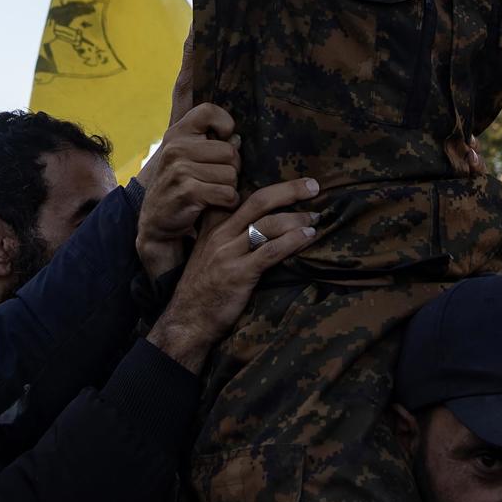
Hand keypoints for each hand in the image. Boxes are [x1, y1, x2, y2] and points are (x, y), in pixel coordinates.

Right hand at [136, 102, 239, 279]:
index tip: (223, 139)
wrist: (156, 223)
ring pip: (231, 174)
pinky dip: (228, 203)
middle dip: (231, 168)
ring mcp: (179, 169)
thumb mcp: (182, 153)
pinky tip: (215, 205)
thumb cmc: (178, 184)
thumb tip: (230, 130)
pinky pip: (227, 194)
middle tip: (216, 178)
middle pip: (230, 151)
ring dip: (229, 188)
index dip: (225, 124)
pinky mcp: (187, 192)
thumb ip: (198, 131)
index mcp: (177, 133)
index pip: (208, 111)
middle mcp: (176, 147)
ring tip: (213, 192)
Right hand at [146, 177, 318, 371]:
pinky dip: (293, 241)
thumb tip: (261, 221)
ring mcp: (228, 253)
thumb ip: (229, 234)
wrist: (186, 320)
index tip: (291, 181)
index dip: (268, 185)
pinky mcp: (239, 274)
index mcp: (212, 224)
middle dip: (290, 190)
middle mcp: (220, 233)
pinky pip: (270, 251)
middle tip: (314, 186)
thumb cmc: (203, 287)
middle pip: (259, 200)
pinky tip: (307, 237)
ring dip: (297, 218)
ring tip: (315, 219)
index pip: (240, 193)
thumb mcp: (208, 252)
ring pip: (268, 224)